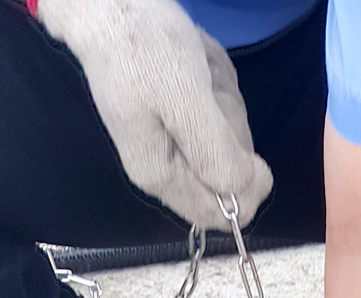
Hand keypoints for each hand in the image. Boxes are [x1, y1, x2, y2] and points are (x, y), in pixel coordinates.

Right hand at [37, 0, 271, 227]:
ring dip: (223, 99)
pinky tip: (197, 63)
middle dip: (231, 130)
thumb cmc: (142, 46)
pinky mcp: (176, 114)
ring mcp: (169, 139)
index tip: (254, 155)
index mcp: (161, 175)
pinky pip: (214, 109)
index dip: (247, 189)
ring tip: (199, 71)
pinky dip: (215, 82)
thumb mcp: (185, 100)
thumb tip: (244, 195)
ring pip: (224, 137)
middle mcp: (163, 167)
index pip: (218, 214)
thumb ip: (215, 154)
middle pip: (226, 172)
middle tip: (211, 93)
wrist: (106, 1)